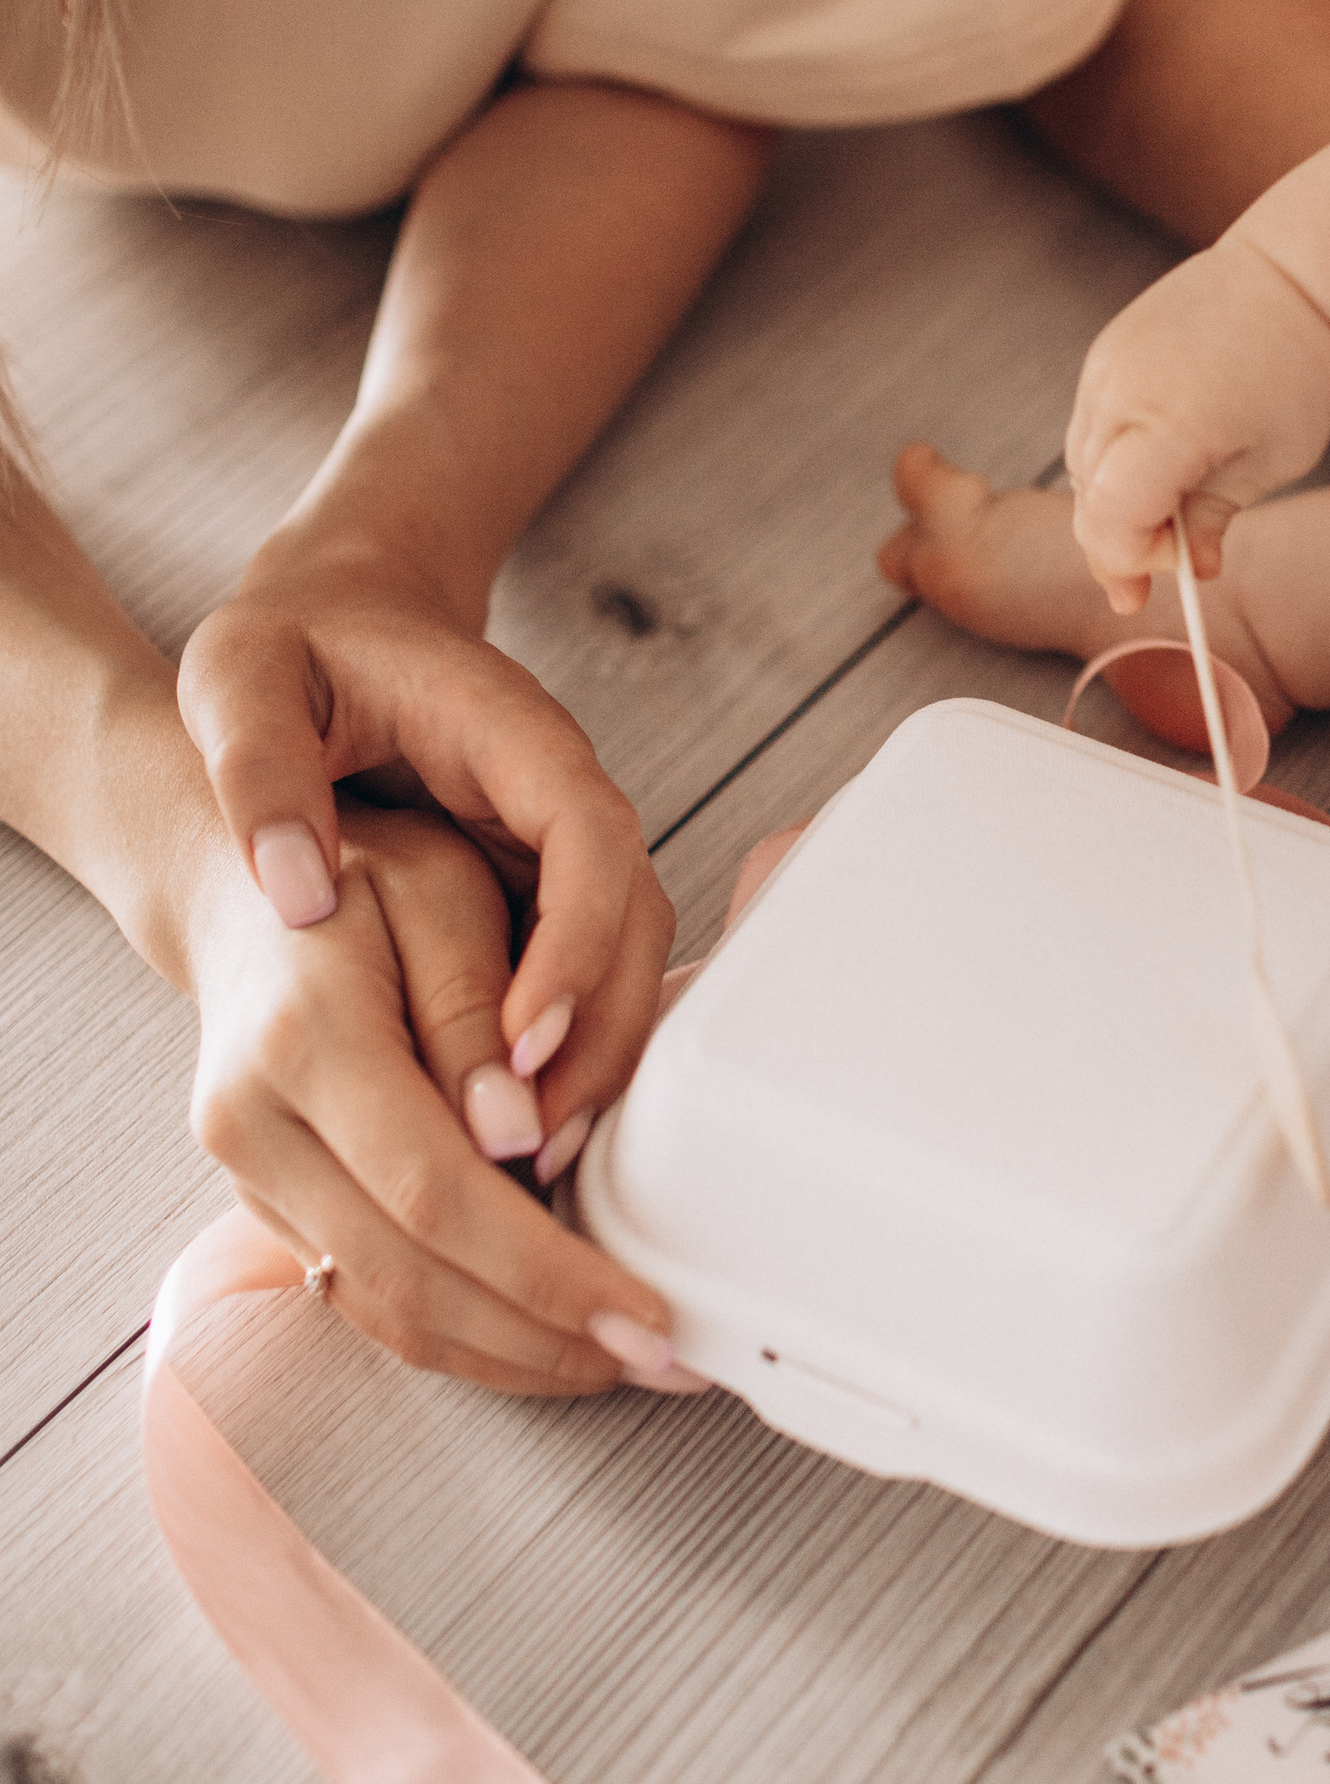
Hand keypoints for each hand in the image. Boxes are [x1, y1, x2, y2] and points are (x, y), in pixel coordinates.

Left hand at [178, 534, 669, 1125]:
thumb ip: (258, 766)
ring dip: (593, 1060)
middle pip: (633, 919)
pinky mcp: (541, 892)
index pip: (586, 833)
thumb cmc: (296, 642)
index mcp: (510, 730)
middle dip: (597, 1036)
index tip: (516, 1043)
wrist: (338, 619)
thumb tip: (299, 892)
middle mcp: (559, 795)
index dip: (571, 943)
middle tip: (529, 1145)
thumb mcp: (242, 676)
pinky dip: (567, 1055)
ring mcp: (560, 848)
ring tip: (527, 1163)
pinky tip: (514, 1131)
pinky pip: (586, 980)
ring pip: (626, 961)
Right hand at [183, 795, 692, 1394]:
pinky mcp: (275, 1209)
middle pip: (412, 1277)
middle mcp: (258, 1126)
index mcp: (305, 1040)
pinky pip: (370, 1298)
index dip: (543, 1269)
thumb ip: (477, 1009)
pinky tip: (543, 1339)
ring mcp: (255, 1179)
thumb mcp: (437, 892)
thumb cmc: (361, 876)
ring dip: (510, 1356)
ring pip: (387, 1310)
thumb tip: (518, 1136)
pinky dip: (462, 1333)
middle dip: (544, 1337)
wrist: (248, 901)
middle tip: (658, 1360)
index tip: (638, 1310)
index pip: (436, 1192)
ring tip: (620, 1362)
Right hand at [1066, 240, 1329, 603]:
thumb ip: (1214, 517)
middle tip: (1156, 575)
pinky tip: (1154, 469)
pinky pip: (1091, 426)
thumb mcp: (1271, 460)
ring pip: (1081, 464)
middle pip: (1089, 496)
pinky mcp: (1104, 352)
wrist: (1294, 276)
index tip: (1160, 579)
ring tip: (1162, 518)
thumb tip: (1188, 569)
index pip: (1110, 516)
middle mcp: (1124, 392)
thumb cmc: (1299, 371)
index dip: (1127, 559)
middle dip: (1118, 541)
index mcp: (1173, 423)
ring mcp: (1105, 367)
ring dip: (1112, 501)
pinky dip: (1111, 460)